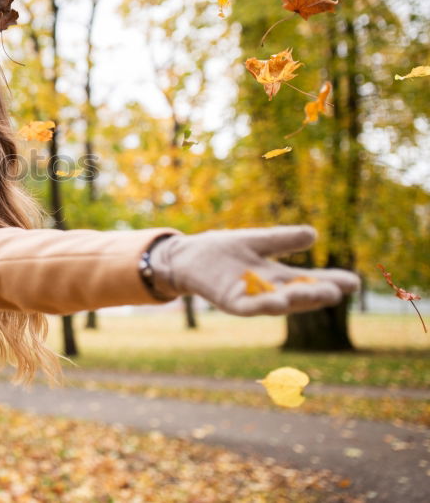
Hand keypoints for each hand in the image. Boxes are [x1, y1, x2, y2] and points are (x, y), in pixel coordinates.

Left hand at [148, 225, 360, 316]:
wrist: (187, 255)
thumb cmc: (221, 250)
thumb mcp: (257, 242)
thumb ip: (282, 240)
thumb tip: (313, 234)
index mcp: (276, 277)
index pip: (309, 280)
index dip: (330, 282)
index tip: (353, 282)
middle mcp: (267, 291)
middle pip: (298, 295)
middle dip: (317, 294)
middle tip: (338, 291)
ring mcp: (249, 298)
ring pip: (278, 304)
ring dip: (297, 300)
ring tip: (318, 294)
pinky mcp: (230, 301)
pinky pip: (250, 306)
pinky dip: (265, 304)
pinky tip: (279, 301)